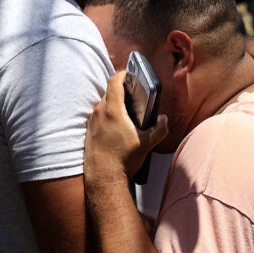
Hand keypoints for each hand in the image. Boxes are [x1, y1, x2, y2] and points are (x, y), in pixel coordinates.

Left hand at [85, 72, 167, 186]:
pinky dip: (107, 116)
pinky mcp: (89, 132)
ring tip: (127, 112)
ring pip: (103, 105)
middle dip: (121, 90)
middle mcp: (99, 113)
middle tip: (134, 95)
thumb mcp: (146, 144)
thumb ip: (158, 129)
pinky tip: (117, 128)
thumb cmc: (122, 160)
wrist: (103, 179)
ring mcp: (92, 122)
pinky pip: (98, 116)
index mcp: (112, 110)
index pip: (115, 81)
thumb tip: (164, 120)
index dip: (123, 74)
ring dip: (114, 104)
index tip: (131, 73)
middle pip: (109, 92)